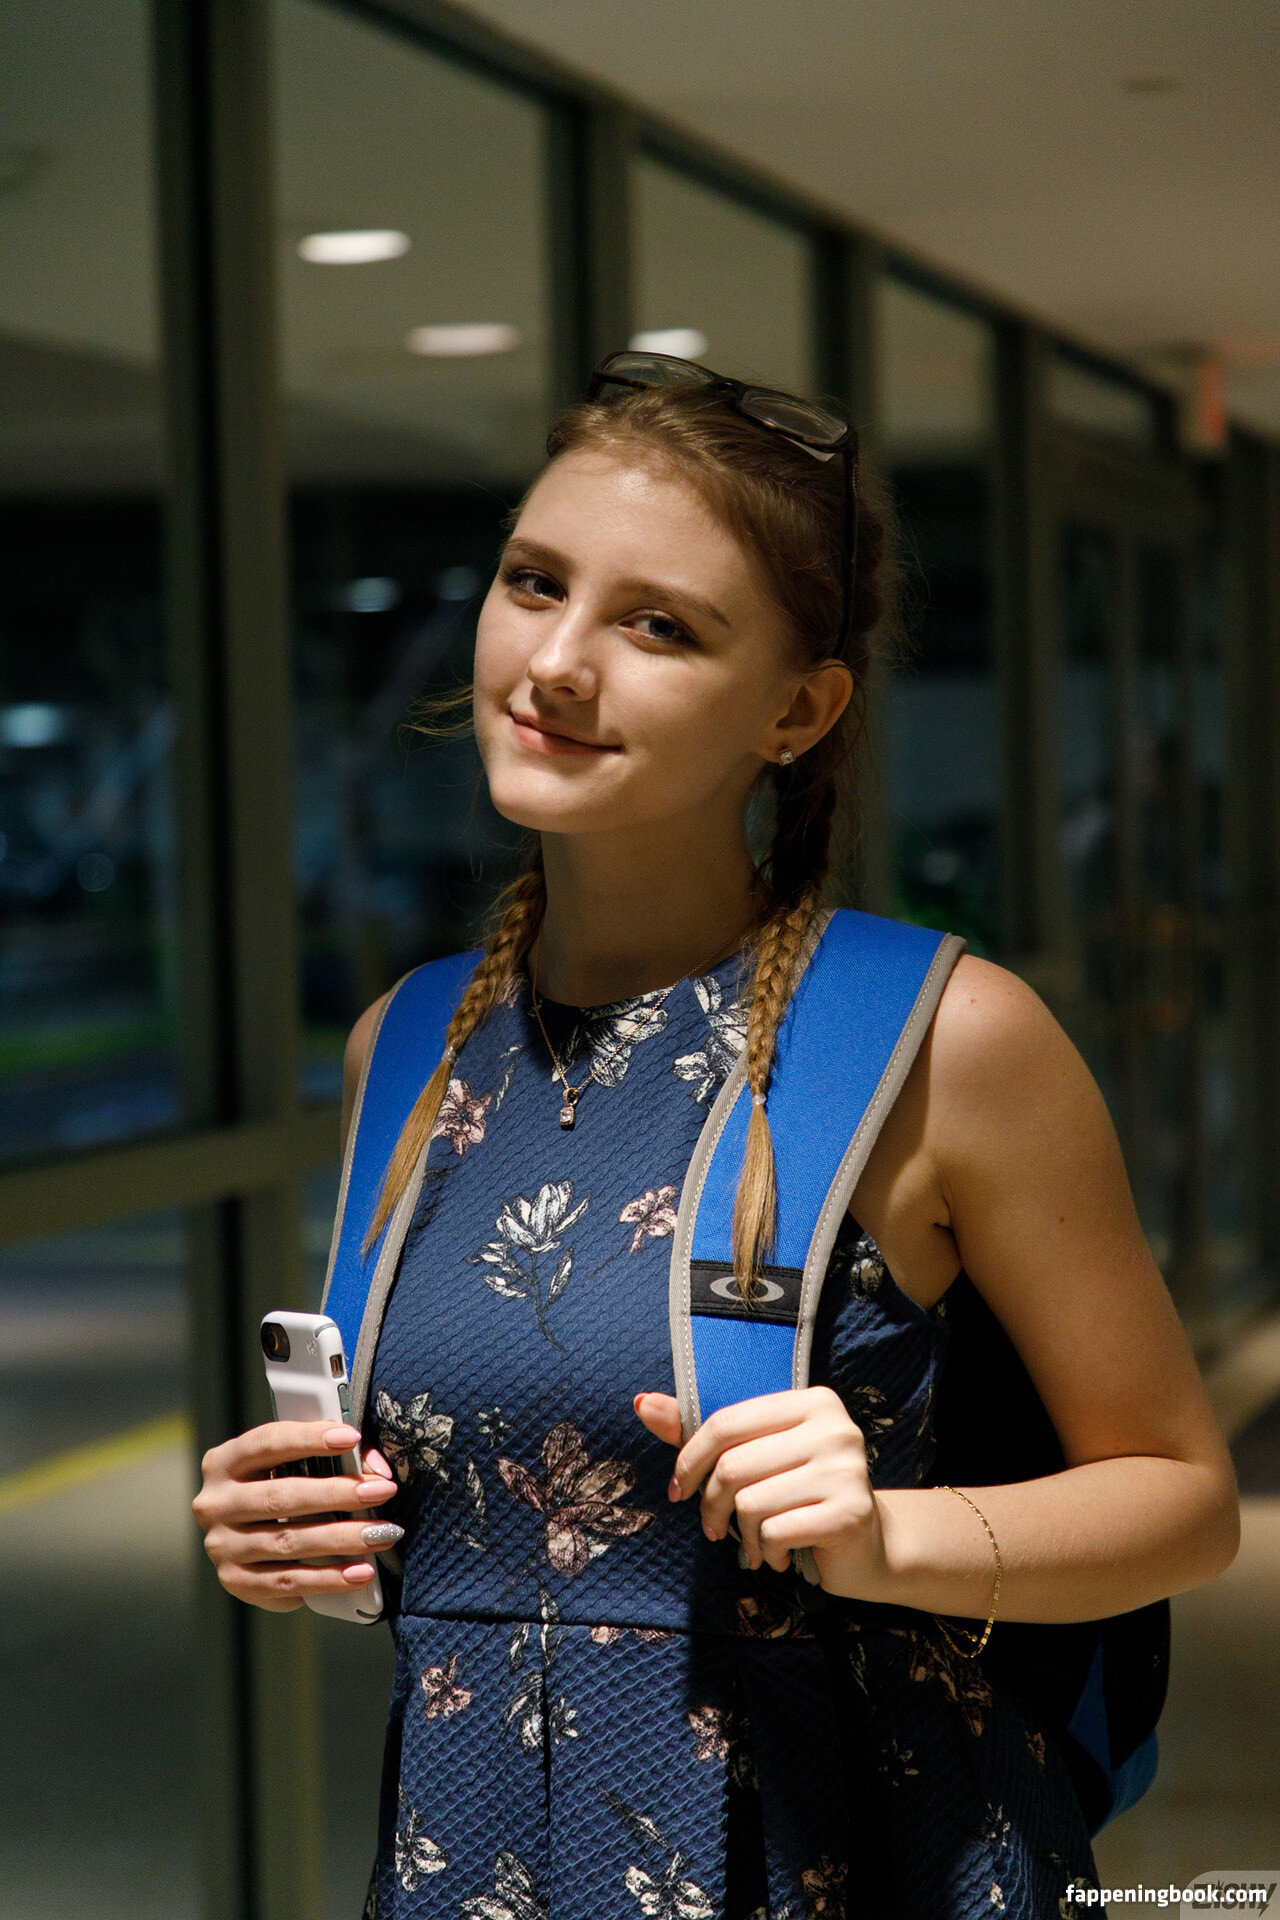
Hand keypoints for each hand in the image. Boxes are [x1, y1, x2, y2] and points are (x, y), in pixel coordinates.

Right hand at [193, 1422, 398, 1612]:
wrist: (247, 1538)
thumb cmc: (283, 1486)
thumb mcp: (296, 1461)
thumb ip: (338, 1455)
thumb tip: (379, 1472)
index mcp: (225, 1462)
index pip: (267, 1443)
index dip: (308, 1439)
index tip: (350, 1438)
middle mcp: (215, 1504)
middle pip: (280, 1497)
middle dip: (337, 1494)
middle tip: (382, 1491)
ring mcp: (221, 1546)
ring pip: (287, 1542)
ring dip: (341, 1538)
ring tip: (382, 1533)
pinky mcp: (236, 1582)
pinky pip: (288, 1582)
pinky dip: (329, 1578)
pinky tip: (361, 1572)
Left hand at [634, 1386, 887, 1591]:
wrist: (869, 1545)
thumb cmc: (800, 1495)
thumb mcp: (756, 1457)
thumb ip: (702, 1432)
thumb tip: (641, 1403)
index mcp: (812, 1401)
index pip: (727, 1423)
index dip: (690, 1459)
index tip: (678, 1491)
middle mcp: (835, 1428)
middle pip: (734, 1466)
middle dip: (712, 1505)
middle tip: (714, 1528)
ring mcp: (847, 1469)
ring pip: (750, 1503)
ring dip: (740, 1534)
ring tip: (753, 1543)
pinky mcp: (850, 1512)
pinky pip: (773, 1532)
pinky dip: (765, 1551)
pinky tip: (778, 1555)